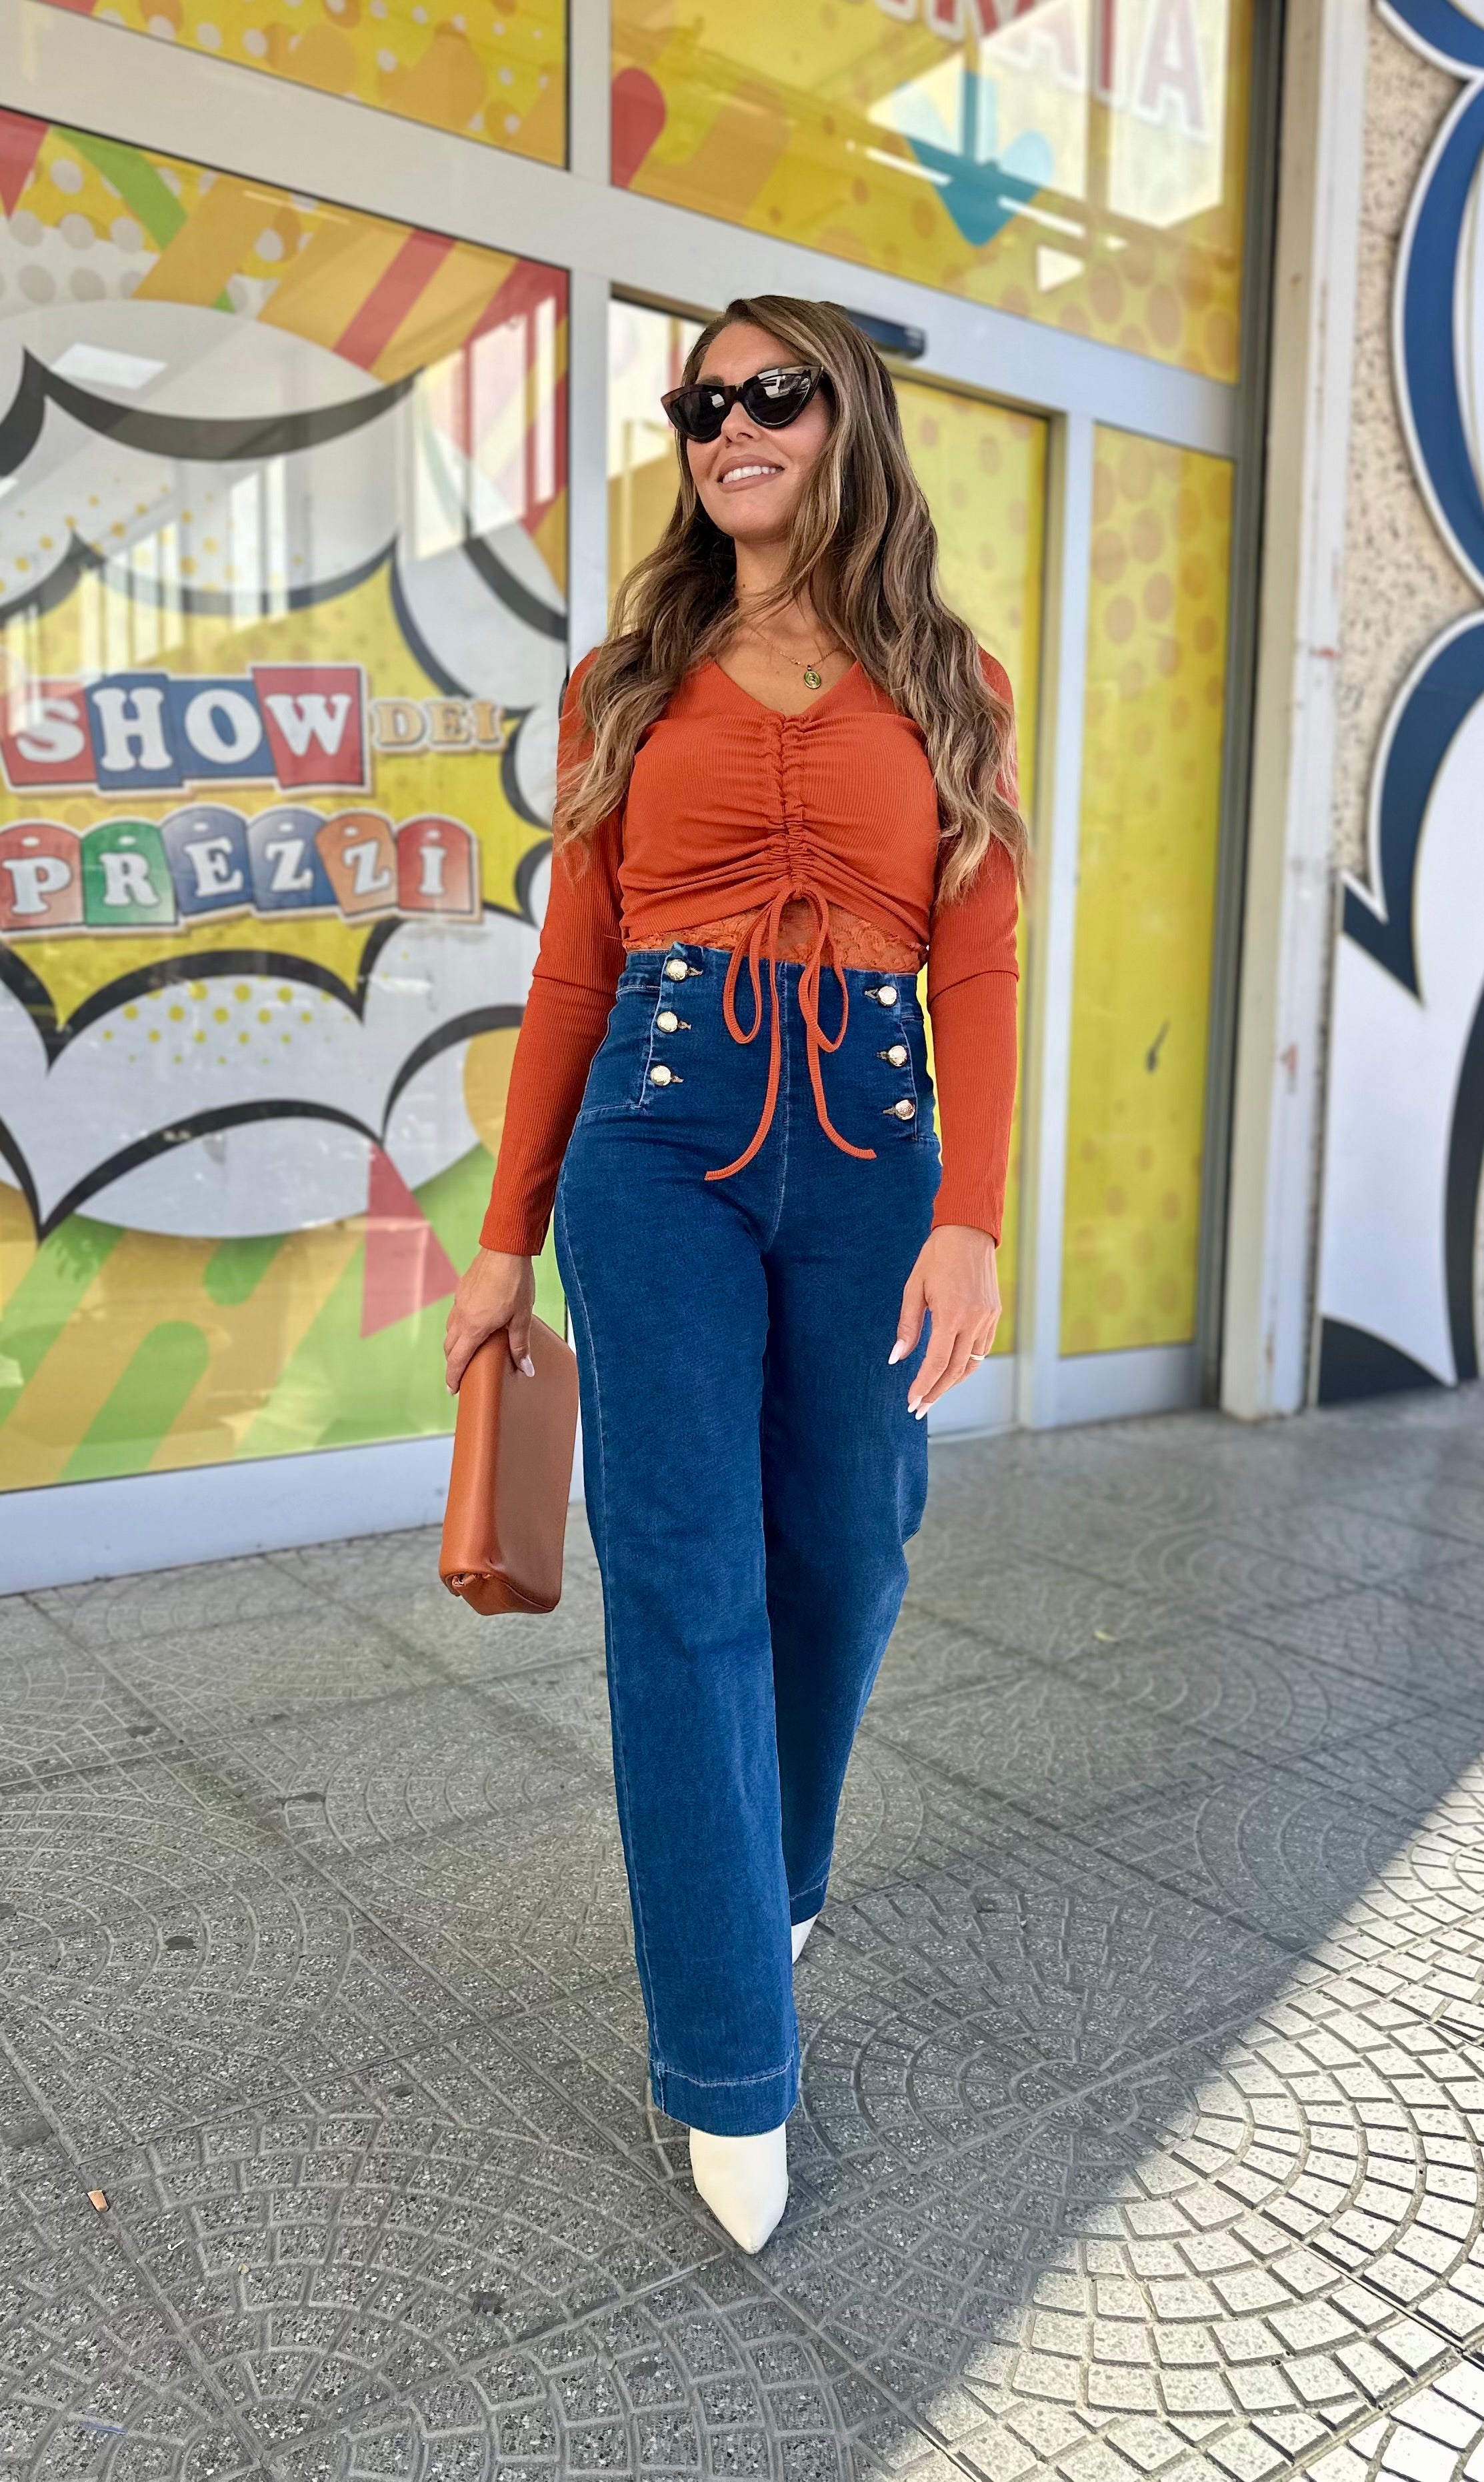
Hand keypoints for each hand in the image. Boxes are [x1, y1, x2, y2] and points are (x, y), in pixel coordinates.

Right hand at [444, 1248, 535, 1392]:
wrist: (505, 1248)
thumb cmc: (515, 1282)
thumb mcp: (522, 1317)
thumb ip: (520, 1345)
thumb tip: (525, 1369)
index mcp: (473, 1327)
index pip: (457, 1359)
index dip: (453, 1377)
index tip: (452, 1390)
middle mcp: (461, 1316)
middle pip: (450, 1347)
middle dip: (454, 1363)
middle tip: (461, 1374)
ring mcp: (460, 1302)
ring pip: (451, 1330)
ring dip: (456, 1344)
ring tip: (468, 1351)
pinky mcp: (462, 1290)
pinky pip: (456, 1315)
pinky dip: (460, 1326)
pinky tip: (475, 1324)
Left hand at [891, 1225, 999, 1415]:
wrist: (969, 1232)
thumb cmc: (936, 1257)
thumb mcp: (914, 1289)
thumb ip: (908, 1327)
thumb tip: (896, 1358)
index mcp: (951, 1314)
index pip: (936, 1363)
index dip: (923, 1386)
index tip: (911, 1402)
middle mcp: (974, 1320)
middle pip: (955, 1370)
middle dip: (936, 1392)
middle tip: (919, 1408)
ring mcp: (988, 1318)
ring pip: (972, 1364)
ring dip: (952, 1383)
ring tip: (933, 1395)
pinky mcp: (994, 1315)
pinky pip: (982, 1350)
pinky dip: (967, 1366)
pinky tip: (952, 1372)